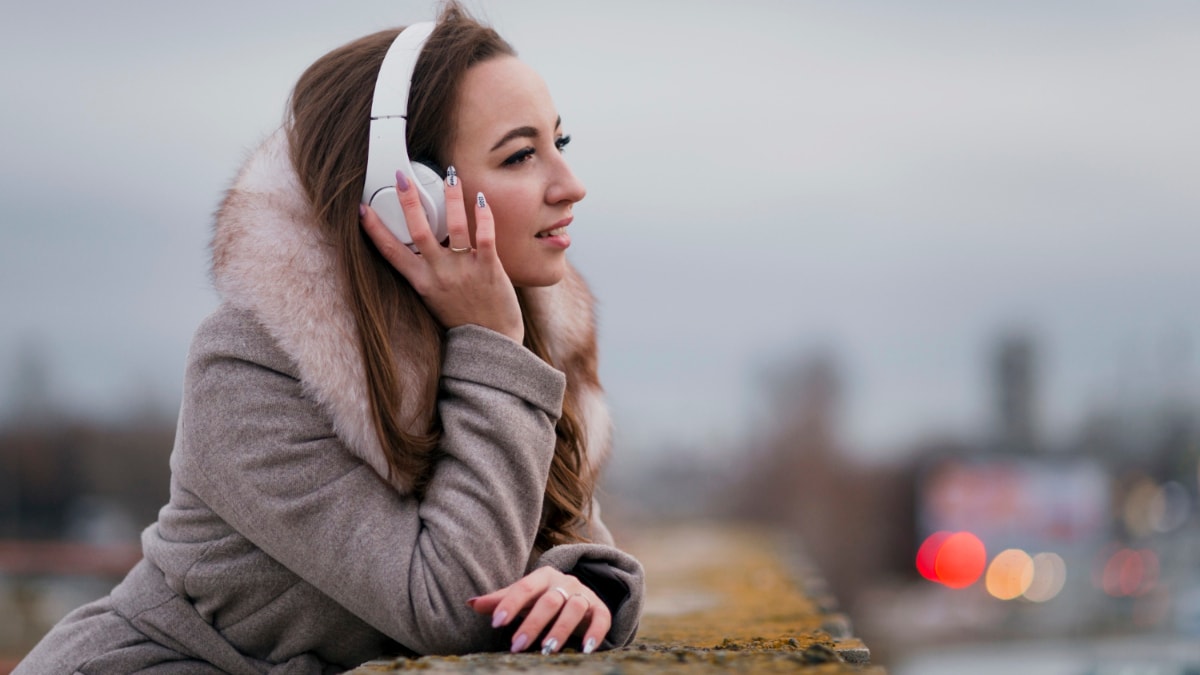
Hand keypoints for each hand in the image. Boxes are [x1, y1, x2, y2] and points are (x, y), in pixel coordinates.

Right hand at [360, 170, 523, 343]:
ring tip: (450, 176)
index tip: (362, 208)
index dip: (375, 229)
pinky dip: (483, 216)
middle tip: (402, 177)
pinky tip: (480, 199)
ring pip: (454, 226)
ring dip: (451, 198)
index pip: (391, 252)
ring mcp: (463, 270)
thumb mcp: (434, 299)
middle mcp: (439, 274)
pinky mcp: (489, 269)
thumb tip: (421, 248)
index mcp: (421, 283)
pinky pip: (484, 236)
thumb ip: (427, 274)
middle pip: (418, 231)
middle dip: (408, 201)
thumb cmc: (463, 321)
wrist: (492, 344)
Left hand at [468, 567, 609, 654]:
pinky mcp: (600, 609)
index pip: (525, 586)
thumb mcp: (523, 597)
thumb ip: (500, 600)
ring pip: (574, 608)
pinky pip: (601, 618)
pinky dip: (595, 633)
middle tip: (516, 646)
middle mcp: (565, 583)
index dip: (511, 603)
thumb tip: (470, 603)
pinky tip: (585, 650)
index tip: (496, 622)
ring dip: (561, 630)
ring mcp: (584, 594)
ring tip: (546, 650)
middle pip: (550, 600)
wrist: (577, 593)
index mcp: (543, 576)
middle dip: (532, 624)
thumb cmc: (542, 597)